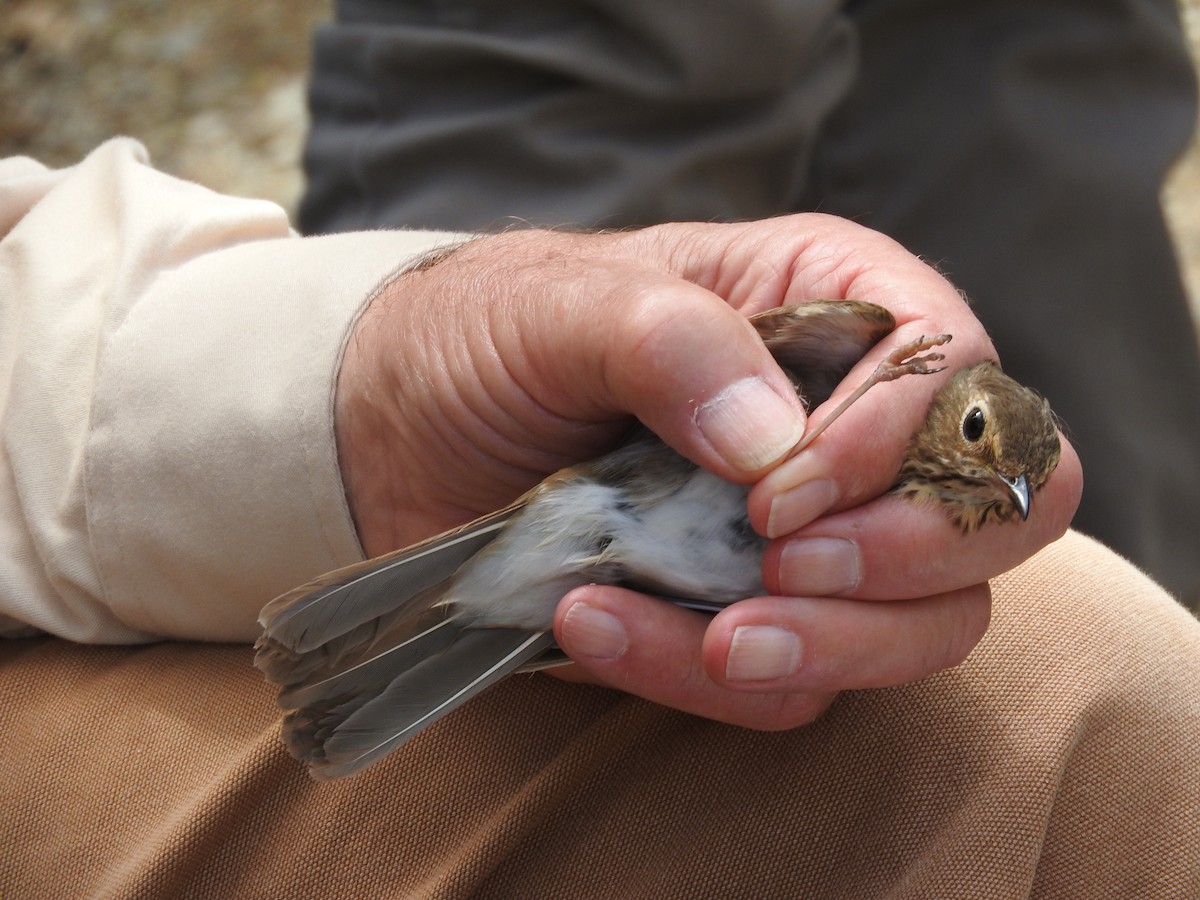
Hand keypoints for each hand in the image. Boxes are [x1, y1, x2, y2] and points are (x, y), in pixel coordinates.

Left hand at [335, 215, 1081, 729]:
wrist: (399, 439)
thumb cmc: (484, 339)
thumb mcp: (556, 306)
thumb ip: (670, 339)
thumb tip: (772, 444)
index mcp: (825, 307)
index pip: (957, 370)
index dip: (900, 441)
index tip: (778, 492)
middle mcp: (844, 425)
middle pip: (993, 508)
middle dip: (908, 555)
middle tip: (779, 562)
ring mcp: (810, 535)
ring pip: (925, 624)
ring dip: (832, 644)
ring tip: (717, 638)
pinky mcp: (750, 619)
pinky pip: (788, 684)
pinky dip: (702, 675)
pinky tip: (596, 625)